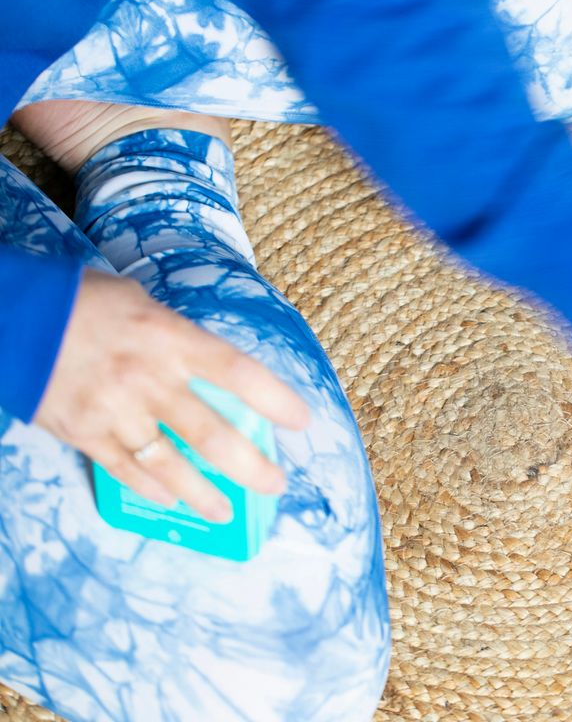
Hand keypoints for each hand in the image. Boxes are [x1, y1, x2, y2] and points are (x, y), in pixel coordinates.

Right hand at [34, 270, 309, 521]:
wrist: (11, 316)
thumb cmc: (82, 299)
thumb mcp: (142, 304)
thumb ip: (177, 338)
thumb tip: (205, 365)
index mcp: (171, 340)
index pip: (238, 374)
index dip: (275, 401)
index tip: (302, 423)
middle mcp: (149, 381)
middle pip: (213, 435)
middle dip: (250, 467)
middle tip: (275, 484)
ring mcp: (116, 412)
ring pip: (171, 465)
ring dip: (204, 493)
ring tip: (226, 512)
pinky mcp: (83, 434)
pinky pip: (126, 471)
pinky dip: (152, 489)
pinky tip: (172, 500)